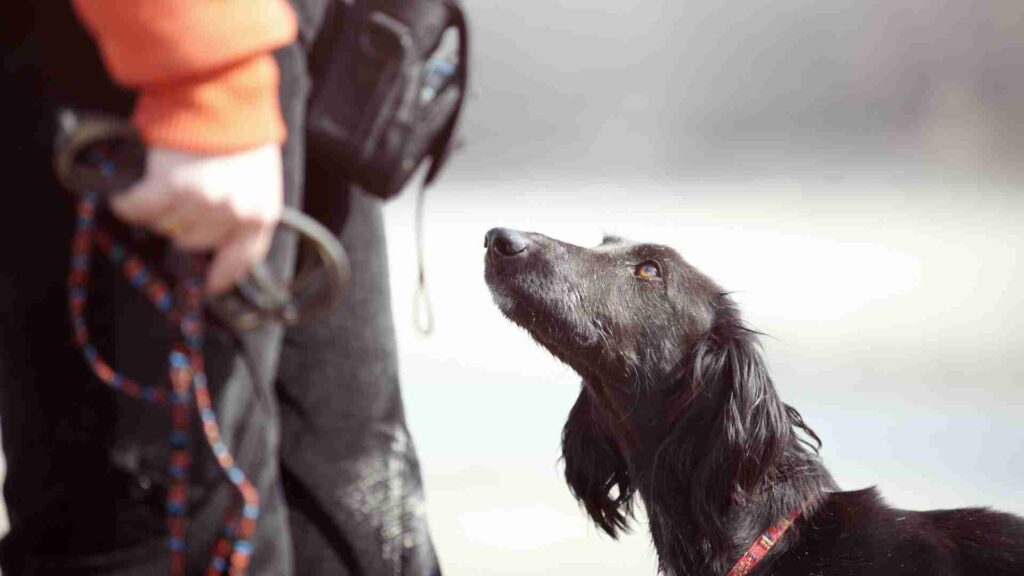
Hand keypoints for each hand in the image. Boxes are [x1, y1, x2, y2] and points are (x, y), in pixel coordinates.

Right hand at [109, 145, 283, 294]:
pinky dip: (130, 200)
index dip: (221, 275)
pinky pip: (138, 210)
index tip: (208, 284)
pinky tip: (134, 188)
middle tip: (180, 198)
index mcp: (262, 213)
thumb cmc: (239, 129)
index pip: (242, 260)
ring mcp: (202, 202)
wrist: (220, 91)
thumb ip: (243, 207)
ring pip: (164, 227)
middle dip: (182, 225)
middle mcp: (234, 213)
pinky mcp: (169, 187)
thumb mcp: (259, 175)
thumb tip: (214, 239)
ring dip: (156, 210)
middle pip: (193, 243)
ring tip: (162, 183)